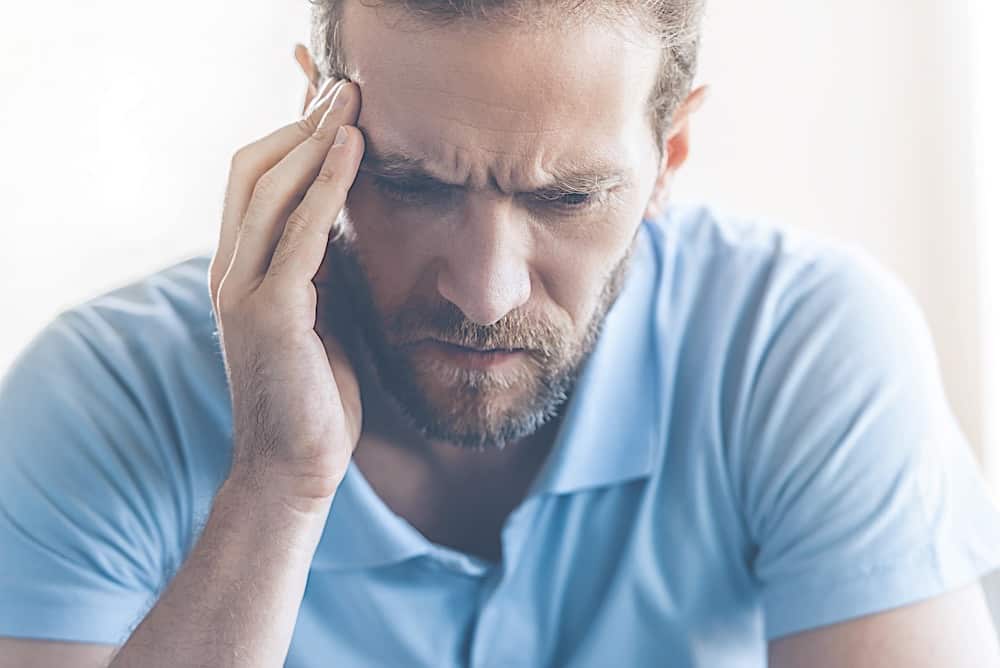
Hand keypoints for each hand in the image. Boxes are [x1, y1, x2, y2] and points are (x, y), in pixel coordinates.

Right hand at [208, 78, 364, 512]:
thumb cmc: (316, 394)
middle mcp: (230, 271)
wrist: (295, 468)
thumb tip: (346, 217)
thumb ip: (320, 266)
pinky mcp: (270, 313)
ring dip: (313, 138)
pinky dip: (326, 184)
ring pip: (269, 189)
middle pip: (252, 170)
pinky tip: (354, 149)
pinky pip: (299, 231)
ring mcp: (243, 290)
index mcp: (240, 271)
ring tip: (352, 98)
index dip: (289, 136)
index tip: (333, 105)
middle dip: (299, 124)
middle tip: (345, 87)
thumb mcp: (321, 315)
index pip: (254, 182)